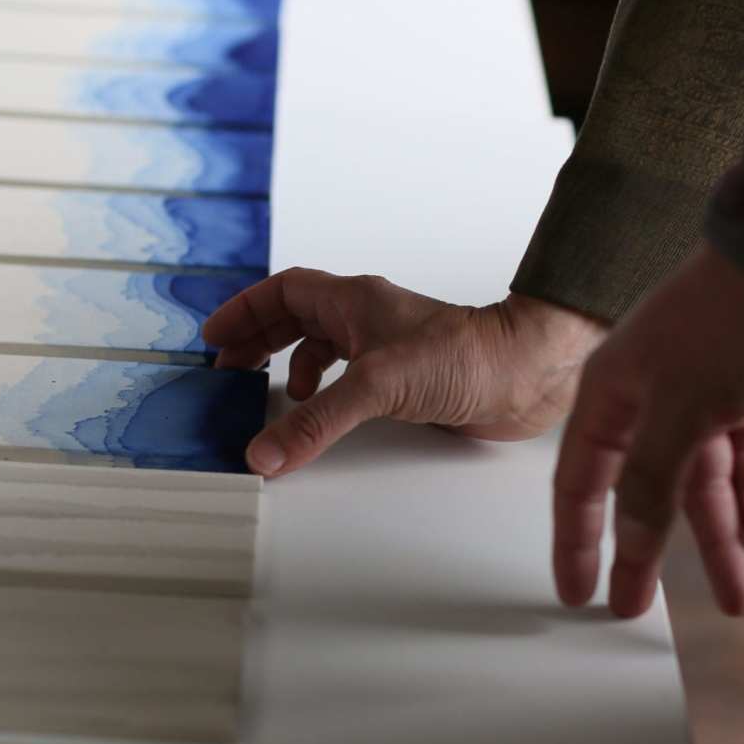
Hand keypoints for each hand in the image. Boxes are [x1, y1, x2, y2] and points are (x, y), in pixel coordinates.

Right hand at [203, 269, 606, 476]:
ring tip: (270, 394)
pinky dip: (327, 392)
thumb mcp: (377, 385)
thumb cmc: (468, 356)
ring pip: (325, 346)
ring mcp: (389, 347)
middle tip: (229, 366)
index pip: (284, 291)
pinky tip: (326, 413)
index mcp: (355, 300)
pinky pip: (350, 378)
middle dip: (260, 338)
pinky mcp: (408, 379)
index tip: (215, 336)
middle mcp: (369, 318)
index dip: (245, 310)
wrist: (528, 374)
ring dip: (292, 366)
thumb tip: (265, 452)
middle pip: (297, 316)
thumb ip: (316, 420)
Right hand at [553, 243, 743, 619]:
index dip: (577, 539)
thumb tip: (629, 544)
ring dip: (720, 536)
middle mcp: (648, 397)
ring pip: (701, 482)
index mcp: (612, 394)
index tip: (578, 591)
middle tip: (640, 608)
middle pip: (642, 491)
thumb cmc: (730, 321)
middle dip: (648, 551)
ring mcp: (699, 395)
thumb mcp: (681, 411)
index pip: (580, 481)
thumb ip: (650, 481)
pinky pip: (742, 457)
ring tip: (740, 595)